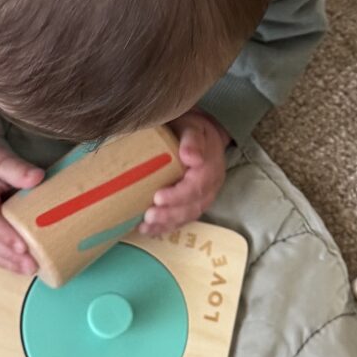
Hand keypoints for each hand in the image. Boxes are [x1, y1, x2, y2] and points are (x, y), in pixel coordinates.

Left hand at [140, 111, 228, 236]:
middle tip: (148, 216)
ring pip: (188, 215)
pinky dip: (167, 227)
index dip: (178, 196)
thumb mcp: (192, 126)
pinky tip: (149, 230)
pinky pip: (183, 218)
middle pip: (192, 206)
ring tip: (145, 227)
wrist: (203, 134)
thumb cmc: (192, 128)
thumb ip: (192, 140)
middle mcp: (211, 186)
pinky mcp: (195, 202)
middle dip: (170, 214)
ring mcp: (204, 196)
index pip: (197, 186)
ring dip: (167, 224)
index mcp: (210, 167)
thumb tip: (191, 157)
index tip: (158, 198)